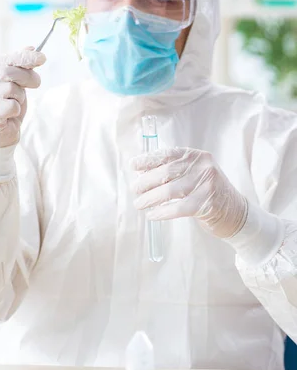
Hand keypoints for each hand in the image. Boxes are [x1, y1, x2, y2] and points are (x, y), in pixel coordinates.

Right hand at [0, 47, 45, 148]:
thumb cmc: (6, 107)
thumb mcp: (15, 83)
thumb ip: (19, 66)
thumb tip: (32, 48)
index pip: (4, 60)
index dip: (24, 58)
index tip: (42, 57)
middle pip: (7, 73)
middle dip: (27, 77)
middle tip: (36, 83)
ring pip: (10, 90)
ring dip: (19, 97)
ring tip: (13, 104)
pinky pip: (10, 107)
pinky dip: (14, 111)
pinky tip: (8, 116)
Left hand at [131, 148, 246, 238]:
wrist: (236, 213)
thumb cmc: (209, 193)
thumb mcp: (195, 175)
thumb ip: (173, 171)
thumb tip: (142, 172)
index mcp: (197, 156)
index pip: (168, 154)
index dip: (148, 159)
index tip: (133, 165)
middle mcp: (203, 167)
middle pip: (166, 172)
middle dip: (145, 182)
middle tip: (134, 190)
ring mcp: (206, 184)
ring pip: (169, 190)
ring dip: (149, 198)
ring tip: (139, 204)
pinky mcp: (206, 203)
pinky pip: (177, 208)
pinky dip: (161, 212)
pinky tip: (152, 215)